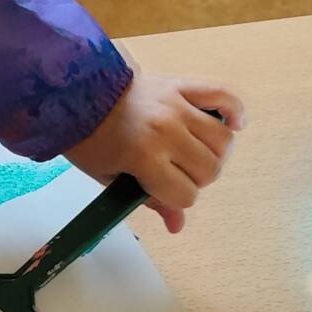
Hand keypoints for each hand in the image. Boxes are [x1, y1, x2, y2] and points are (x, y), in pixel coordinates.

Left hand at [64, 73, 243, 234]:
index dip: (177, 199)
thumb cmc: (90, 140)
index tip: (163, 189)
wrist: (77, 95)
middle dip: (197, 179)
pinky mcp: (181, 85)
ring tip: (195, 151)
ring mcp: (177, 105)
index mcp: (144, 157)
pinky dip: (234, 111)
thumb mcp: (110, 176)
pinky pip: (223, 95)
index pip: (186, 195)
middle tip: (177, 170)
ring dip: (213, 153)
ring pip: (222, 140)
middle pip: (209, 170)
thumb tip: (177, 226)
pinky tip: (233, 124)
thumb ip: (149, 199)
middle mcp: (166, 131)